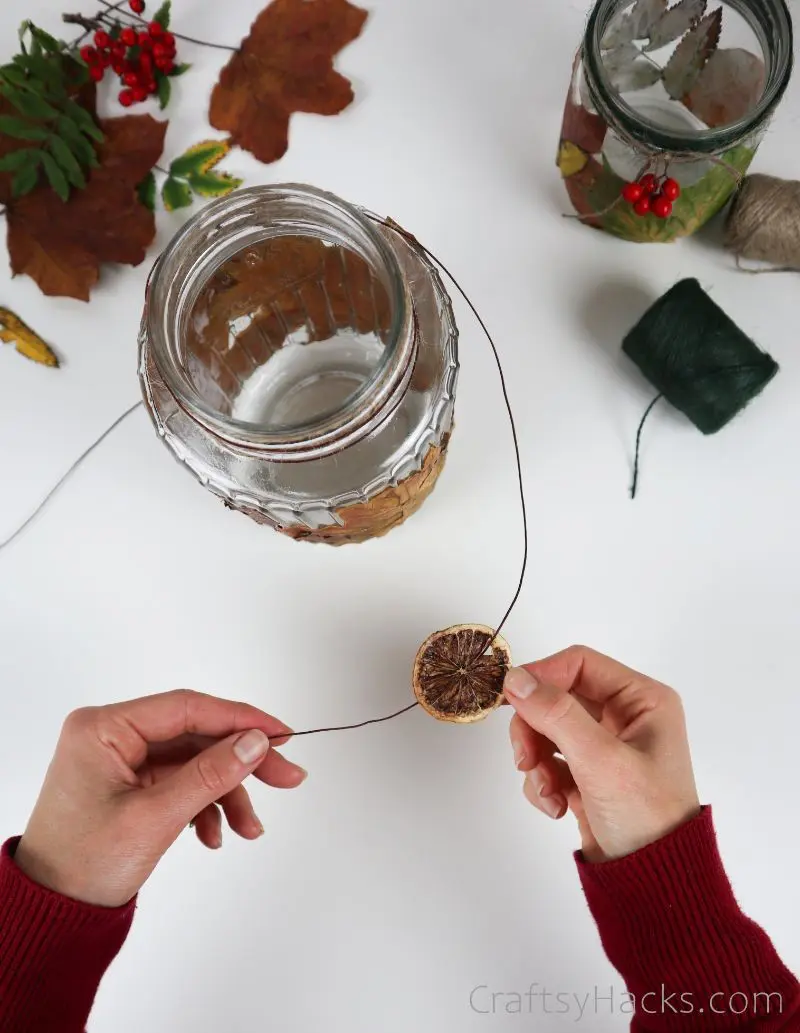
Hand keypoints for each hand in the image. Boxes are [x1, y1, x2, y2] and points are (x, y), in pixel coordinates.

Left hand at [14, 690, 305, 906]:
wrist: (51, 913)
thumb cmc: (83, 864)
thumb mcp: (155, 818)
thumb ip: (210, 775)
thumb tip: (257, 741)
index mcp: (104, 727)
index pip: (187, 708)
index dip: (240, 718)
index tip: (281, 733)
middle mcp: (112, 735)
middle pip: (196, 735)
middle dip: (241, 761)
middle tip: (286, 777)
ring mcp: (122, 759)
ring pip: (194, 762)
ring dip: (226, 794)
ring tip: (249, 828)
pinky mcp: (131, 783)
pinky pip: (181, 782)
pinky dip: (204, 806)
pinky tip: (214, 835)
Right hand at [504, 646, 699, 861]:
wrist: (654, 885)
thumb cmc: (645, 816)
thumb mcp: (600, 760)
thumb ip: (556, 714)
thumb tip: (514, 678)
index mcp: (642, 699)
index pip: (579, 664)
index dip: (541, 676)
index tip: (509, 699)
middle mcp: (625, 716)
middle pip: (556, 698)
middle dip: (535, 729)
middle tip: (524, 759)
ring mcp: (605, 746)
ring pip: (547, 730)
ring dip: (536, 760)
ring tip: (547, 792)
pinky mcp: (587, 774)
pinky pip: (549, 761)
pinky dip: (543, 783)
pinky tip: (557, 807)